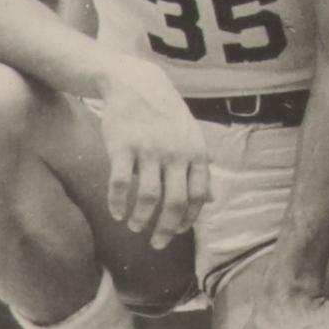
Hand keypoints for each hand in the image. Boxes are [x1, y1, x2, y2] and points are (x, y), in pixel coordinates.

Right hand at [98, 65, 218, 245]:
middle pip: (175, 202)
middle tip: (158, 243)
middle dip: (167, 229)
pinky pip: (121, 184)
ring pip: (147, 198)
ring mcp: (149, 150)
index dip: (189, 218)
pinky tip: (117, 214)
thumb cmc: (167, 115)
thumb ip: (200, 169)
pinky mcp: (123, 148)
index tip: (179, 232)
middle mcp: (176, 153)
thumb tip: (211, 200)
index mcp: (196, 152)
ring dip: (141, 219)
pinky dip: (118, 204)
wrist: (137, 84)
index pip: (198, 195)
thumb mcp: (191, 137)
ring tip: (135, 227)